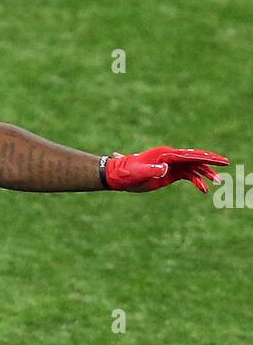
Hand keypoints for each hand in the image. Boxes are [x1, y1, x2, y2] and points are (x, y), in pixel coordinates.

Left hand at [105, 146, 228, 193]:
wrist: (118, 176)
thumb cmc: (127, 173)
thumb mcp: (138, 173)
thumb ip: (151, 170)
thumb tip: (164, 168)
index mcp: (166, 155)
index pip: (189, 155)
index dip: (205, 157)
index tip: (219, 160)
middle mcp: (171, 157)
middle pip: (195, 158)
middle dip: (211, 162)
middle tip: (226, 164)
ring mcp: (171, 165)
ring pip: (193, 167)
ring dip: (205, 174)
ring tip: (218, 183)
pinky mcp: (170, 173)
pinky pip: (188, 176)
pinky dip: (197, 181)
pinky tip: (204, 190)